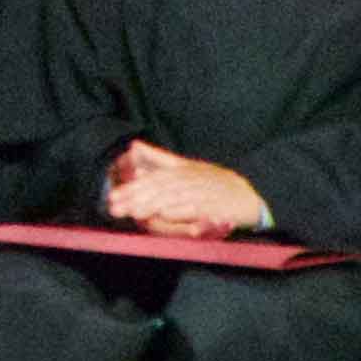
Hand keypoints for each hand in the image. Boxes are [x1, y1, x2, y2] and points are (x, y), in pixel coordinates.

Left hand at [100, 138, 270, 236]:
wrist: (247, 198)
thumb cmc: (214, 183)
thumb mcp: (187, 167)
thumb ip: (160, 158)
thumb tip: (135, 145)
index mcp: (181, 171)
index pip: (152, 179)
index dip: (132, 188)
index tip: (112, 196)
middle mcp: (190, 180)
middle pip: (159, 189)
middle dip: (136, 198)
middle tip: (116, 207)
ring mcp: (202, 193)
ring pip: (174, 199)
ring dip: (154, 205)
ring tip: (135, 212)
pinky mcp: (215, 207)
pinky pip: (196, 209)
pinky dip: (181, 211)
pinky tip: (166, 214)